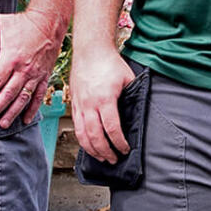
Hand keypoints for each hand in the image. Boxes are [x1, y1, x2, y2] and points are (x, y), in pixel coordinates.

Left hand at [0, 9, 62, 128]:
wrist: (49, 22)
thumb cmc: (24, 22)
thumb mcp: (2, 24)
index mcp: (11, 58)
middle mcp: (24, 69)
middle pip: (8, 94)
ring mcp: (35, 74)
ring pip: (23, 98)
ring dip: (12, 112)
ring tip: (3, 124)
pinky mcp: (44, 76)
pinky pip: (38, 95)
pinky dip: (32, 109)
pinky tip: (25, 119)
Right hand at [68, 47, 132, 162]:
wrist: (90, 50)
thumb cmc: (110, 63)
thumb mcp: (128, 79)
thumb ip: (131, 98)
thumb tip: (136, 115)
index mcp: (105, 99)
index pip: (112, 129)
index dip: (120, 143)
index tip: (125, 149)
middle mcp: (89, 104)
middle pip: (95, 136)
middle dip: (105, 151)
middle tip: (114, 159)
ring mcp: (79, 104)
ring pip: (82, 134)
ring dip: (92, 149)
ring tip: (101, 157)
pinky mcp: (74, 103)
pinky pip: (76, 126)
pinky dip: (82, 139)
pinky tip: (89, 144)